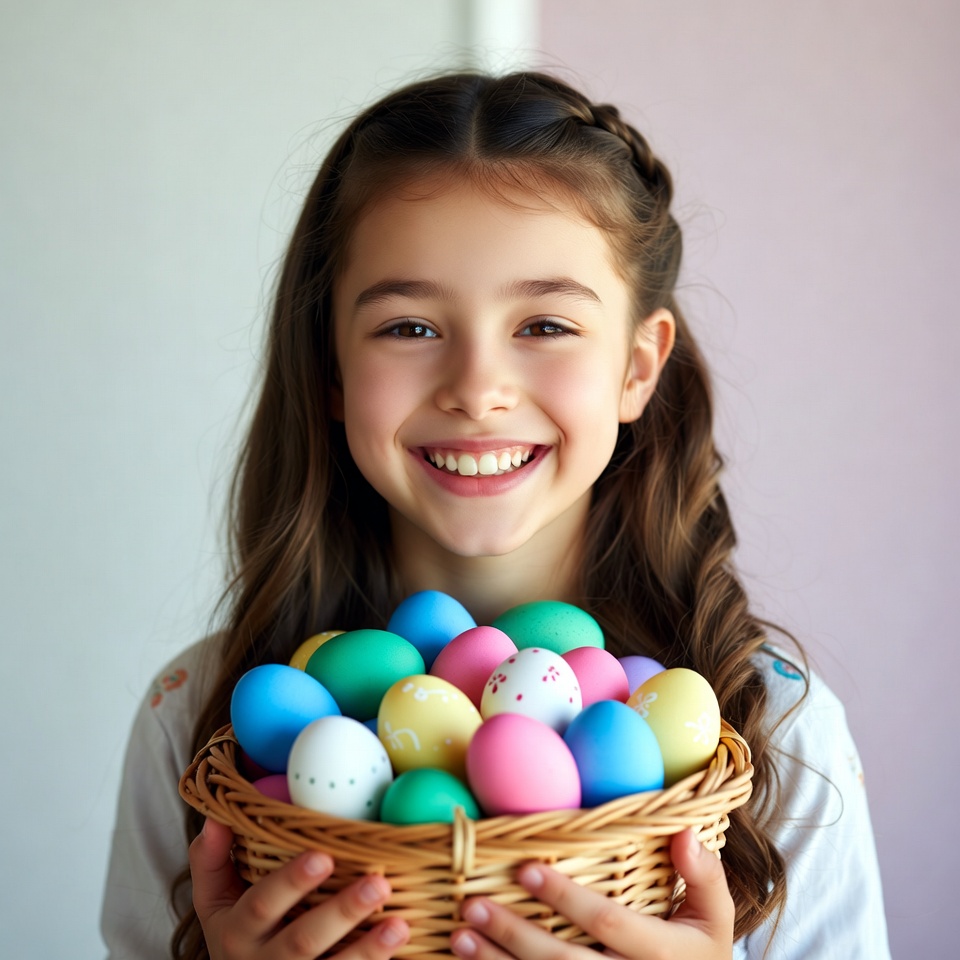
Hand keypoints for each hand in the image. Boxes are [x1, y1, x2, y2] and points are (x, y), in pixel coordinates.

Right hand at [190, 818, 410, 958]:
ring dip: (367, 950)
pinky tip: (398, 945)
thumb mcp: (214, 901)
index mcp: (238, 932)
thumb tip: (217, 815)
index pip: (262, 905)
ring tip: (399, 924)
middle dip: (341, 912)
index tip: (324, 855)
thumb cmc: (237, 933)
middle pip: (302, 941)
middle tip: (378, 883)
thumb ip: (211, 858)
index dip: (291, 882)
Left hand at [449, 829, 733, 959]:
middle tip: (472, 905)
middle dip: (515, 934)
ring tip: (460, 935)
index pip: (607, 923)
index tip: (524, 868)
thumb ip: (703, 875)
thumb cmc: (702, 951)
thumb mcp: (715, 916)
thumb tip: (682, 832)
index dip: (565, 898)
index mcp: (664, 953)